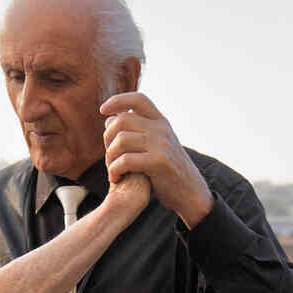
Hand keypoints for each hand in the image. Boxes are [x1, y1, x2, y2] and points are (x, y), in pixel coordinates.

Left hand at [99, 92, 213, 227]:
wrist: (189, 193)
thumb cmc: (166, 172)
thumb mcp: (154, 146)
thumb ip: (135, 132)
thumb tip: (109, 119)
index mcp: (161, 122)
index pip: (138, 99)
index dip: (118, 100)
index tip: (103, 110)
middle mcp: (162, 128)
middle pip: (122, 120)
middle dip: (108, 138)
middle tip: (108, 157)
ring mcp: (162, 143)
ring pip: (121, 140)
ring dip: (109, 157)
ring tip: (111, 170)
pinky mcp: (159, 161)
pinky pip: (126, 160)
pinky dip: (115, 170)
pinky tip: (115, 179)